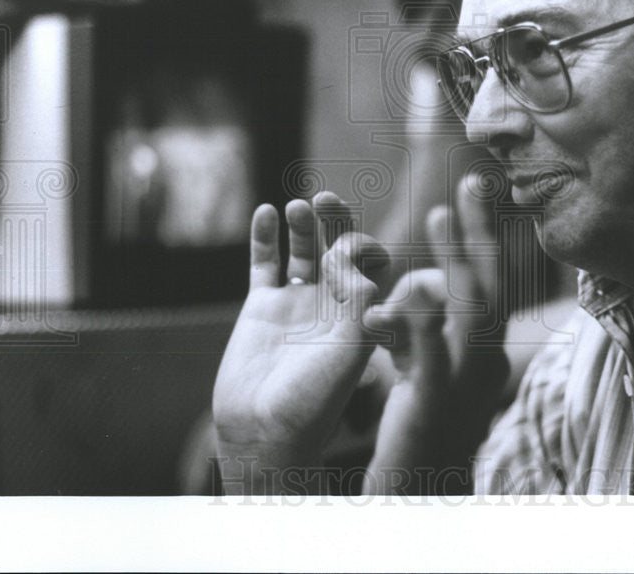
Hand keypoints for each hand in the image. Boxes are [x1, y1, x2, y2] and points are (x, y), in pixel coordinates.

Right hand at [212, 192, 389, 493]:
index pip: (372, 265)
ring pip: (303, 251)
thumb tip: (363, 267)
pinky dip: (264, 237)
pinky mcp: (261, 308)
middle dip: (336, 222)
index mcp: (360, 314)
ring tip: (296, 207)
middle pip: (338, 248)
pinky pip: (264, 264)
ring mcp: (295, 304)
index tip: (348, 247)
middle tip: (326, 199)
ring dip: (303, 225)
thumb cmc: (312, 403)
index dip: (364, 247)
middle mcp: (331, 305)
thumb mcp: (347, 354)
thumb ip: (358, 308)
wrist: (262, 434)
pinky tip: (265, 212)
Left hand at [362, 174, 513, 492]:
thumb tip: (418, 287)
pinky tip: (403, 295)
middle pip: (488, 286)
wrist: (418, 494)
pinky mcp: (431, 407)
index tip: (472, 189)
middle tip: (469, 184)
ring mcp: (462, 385)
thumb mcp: (426, 368)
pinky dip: (420, 324)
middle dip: (478, 233)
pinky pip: (430, 360)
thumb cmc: (420, 428)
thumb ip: (421, 325)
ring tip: (439, 214)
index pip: (487, 283)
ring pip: (469, 314)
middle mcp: (482, 364)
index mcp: (481, 352)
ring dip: (457, 261)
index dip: (481, 236)